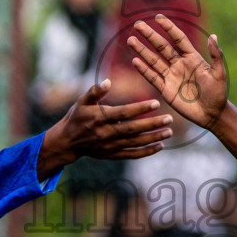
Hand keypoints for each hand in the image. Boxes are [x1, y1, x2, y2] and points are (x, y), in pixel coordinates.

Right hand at [38, 80, 171, 175]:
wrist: (67, 142)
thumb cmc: (76, 117)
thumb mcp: (81, 102)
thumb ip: (95, 92)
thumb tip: (108, 81)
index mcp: (99, 118)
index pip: (123, 113)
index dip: (139, 108)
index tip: (156, 103)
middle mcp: (105, 133)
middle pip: (133, 129)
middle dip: (152, 124)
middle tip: (170, 119)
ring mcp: (110, 146)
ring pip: (135, 143)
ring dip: (153, 138)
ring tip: (169, 132)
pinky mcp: (112, 155)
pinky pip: (132, 155)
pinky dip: (146, 152)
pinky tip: (160, 146)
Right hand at [127, 16, 228, 129]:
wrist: (212, 114)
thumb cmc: (218, 93)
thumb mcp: (219, 74)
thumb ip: (216, 55)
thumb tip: (213, 35)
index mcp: (192, 58)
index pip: (178, 39)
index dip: (168, 28)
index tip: (158, 17)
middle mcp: (179, 65)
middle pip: (161, 47)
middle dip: (150, 36)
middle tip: (137, 25)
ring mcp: (171, 77)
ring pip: (154, 61)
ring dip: (142, 50)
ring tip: (130, 40)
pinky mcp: (166, 90)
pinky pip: (153, 78)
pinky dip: (144, 70)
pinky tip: (135, 61)